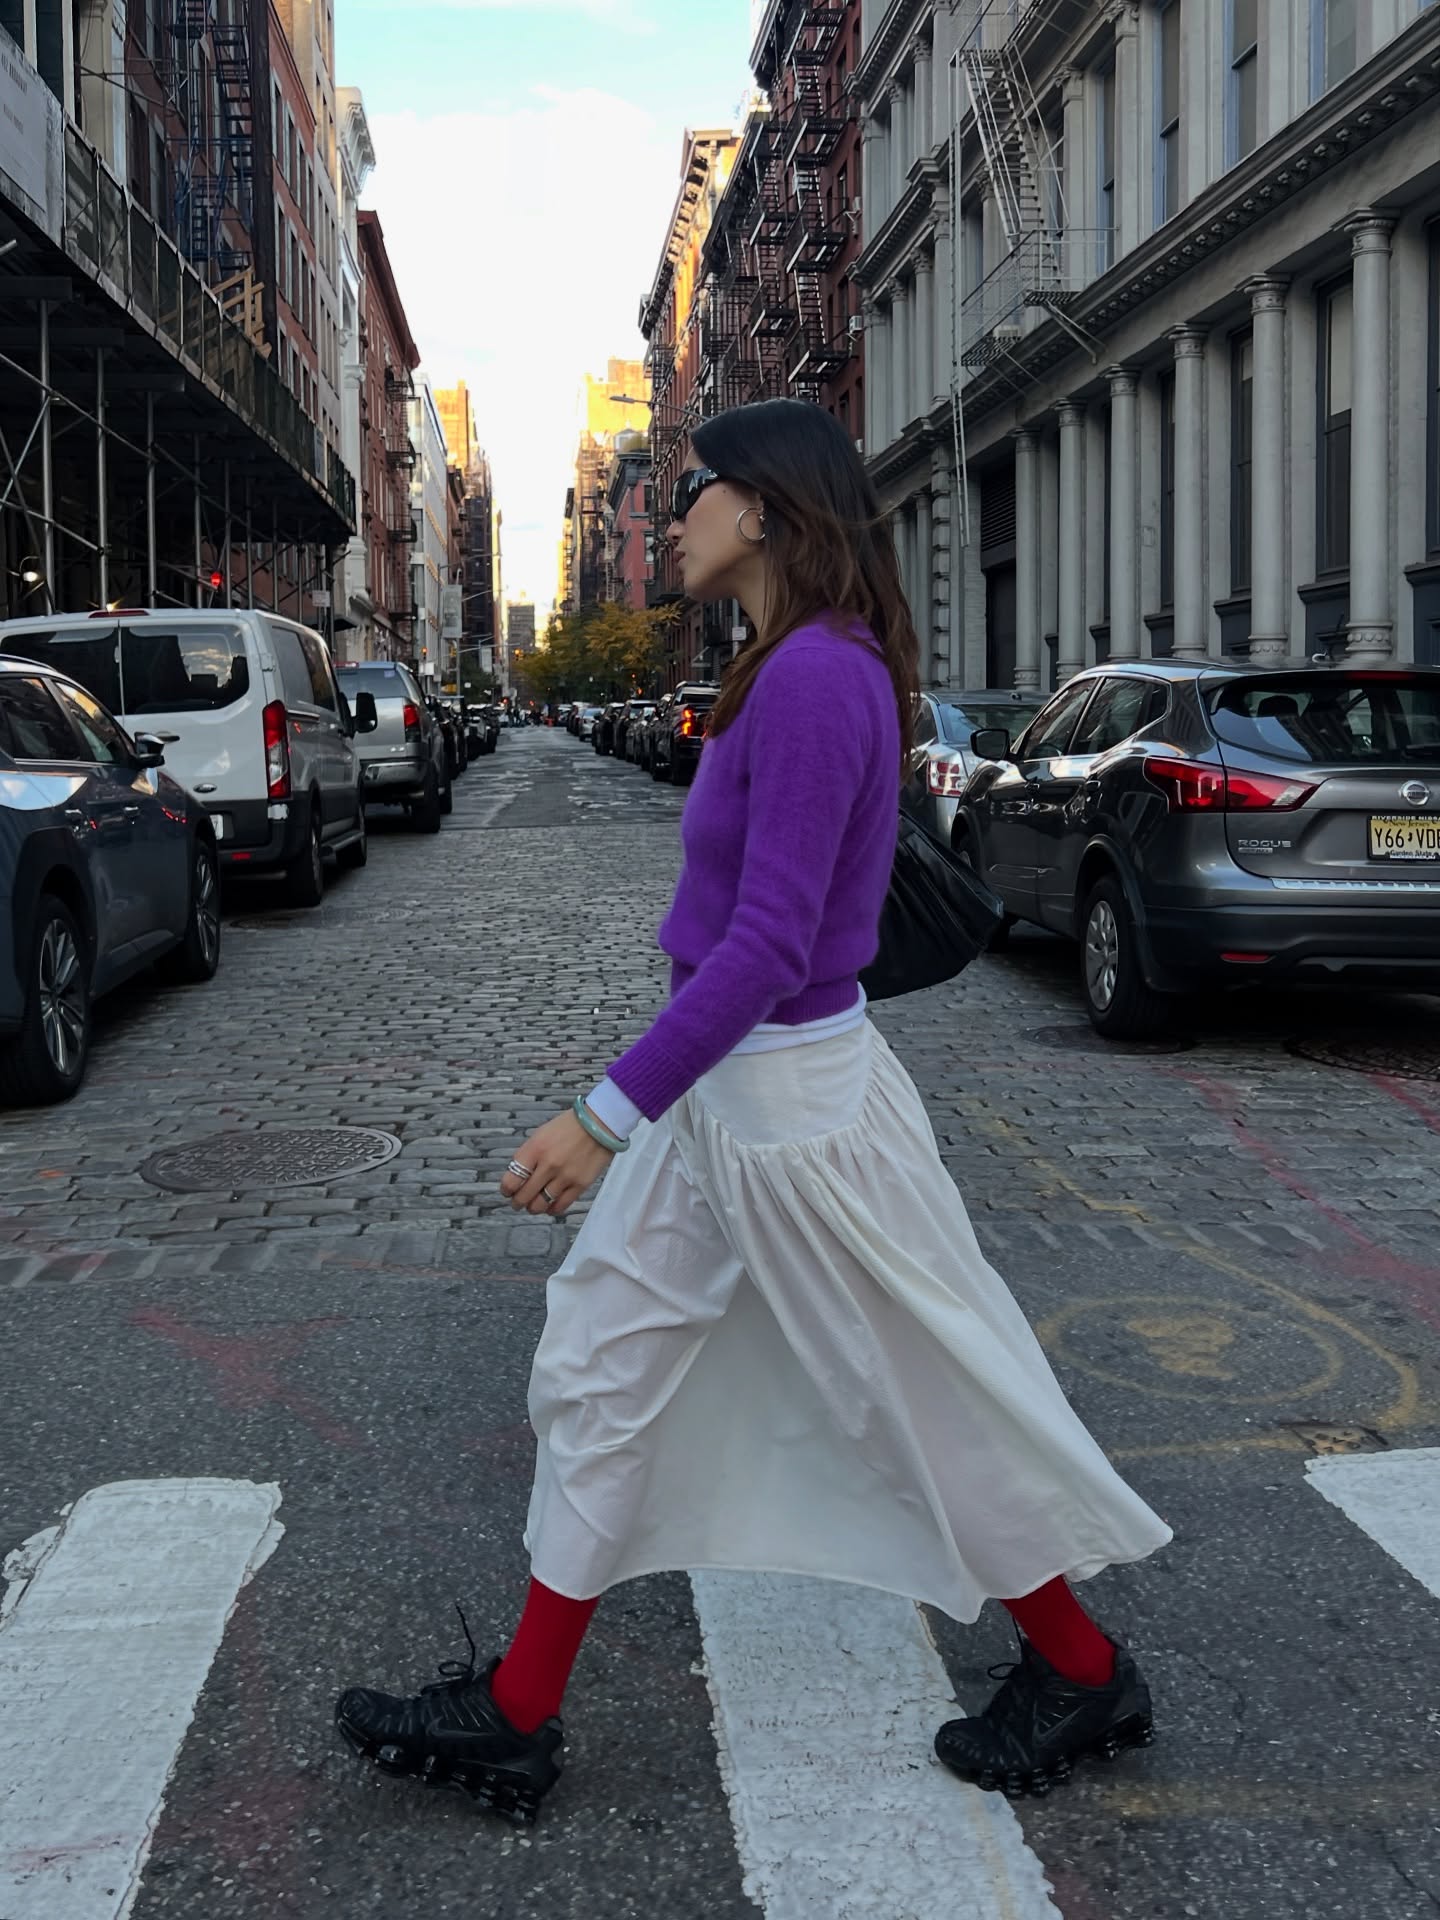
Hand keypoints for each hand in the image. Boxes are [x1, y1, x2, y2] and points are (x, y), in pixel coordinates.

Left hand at [500, 1108, 614, 1216]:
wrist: (600, 1123)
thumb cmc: (569, 1127)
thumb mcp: (541, 1135)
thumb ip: (528, 1156)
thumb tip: (519, 1177)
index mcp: (534, 1149)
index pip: (511, 1181)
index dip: (506, 1190)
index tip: (507, 1191)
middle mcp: (548, 1165)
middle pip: (523, 1196)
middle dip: (517, 1202)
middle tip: (518, 1203)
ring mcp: (565, 1177)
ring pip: (540, 1205)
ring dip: (533, 1208)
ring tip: (533, 1206)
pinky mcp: (580, 1185)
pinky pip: (560, 1206)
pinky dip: (551, 1209)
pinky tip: (550, 1206)